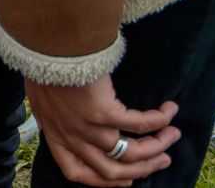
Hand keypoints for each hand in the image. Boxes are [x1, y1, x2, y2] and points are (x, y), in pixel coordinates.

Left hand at [27, 76, 179, 183]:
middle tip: (163, 159)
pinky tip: (168, 110)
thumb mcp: (41, 95)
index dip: (103, 181)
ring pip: (131, 153)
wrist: (42, 42)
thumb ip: (57, 112)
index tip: (126, 179)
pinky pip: (140, 124)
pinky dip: (158, 120)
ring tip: (173, 135)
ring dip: (157, 146)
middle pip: (112, 170)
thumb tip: (74, 114)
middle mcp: (71, 137)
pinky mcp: (103, 112)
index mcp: (54, 134)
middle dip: (142, 169)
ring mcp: (88, 128)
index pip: (76, 172)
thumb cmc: (41, 61)